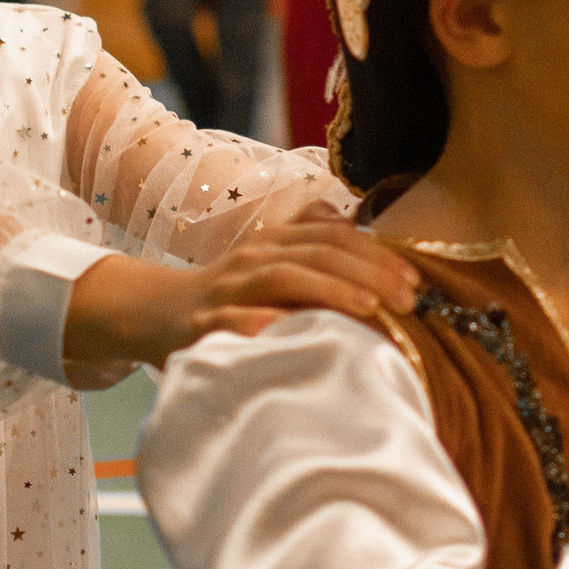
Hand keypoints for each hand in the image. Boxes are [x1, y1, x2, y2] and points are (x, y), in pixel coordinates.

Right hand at [63, 206, 420, 367]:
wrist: (152, 313)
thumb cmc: (227, 296)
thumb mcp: (271, 267)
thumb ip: (313, 252)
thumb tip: (365, 243)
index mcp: (275, 242)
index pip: (334, 236)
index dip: (377, 254)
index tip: (416, 281)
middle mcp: (254, 257)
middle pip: (317, 252)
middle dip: (367, 272)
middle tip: (407, 299)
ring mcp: (227, 289)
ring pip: (282, 276)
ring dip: (329, 290)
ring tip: (368, 308)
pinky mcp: (202, 324)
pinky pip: (233, 321)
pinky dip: (263, 324)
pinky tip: (290, 332)